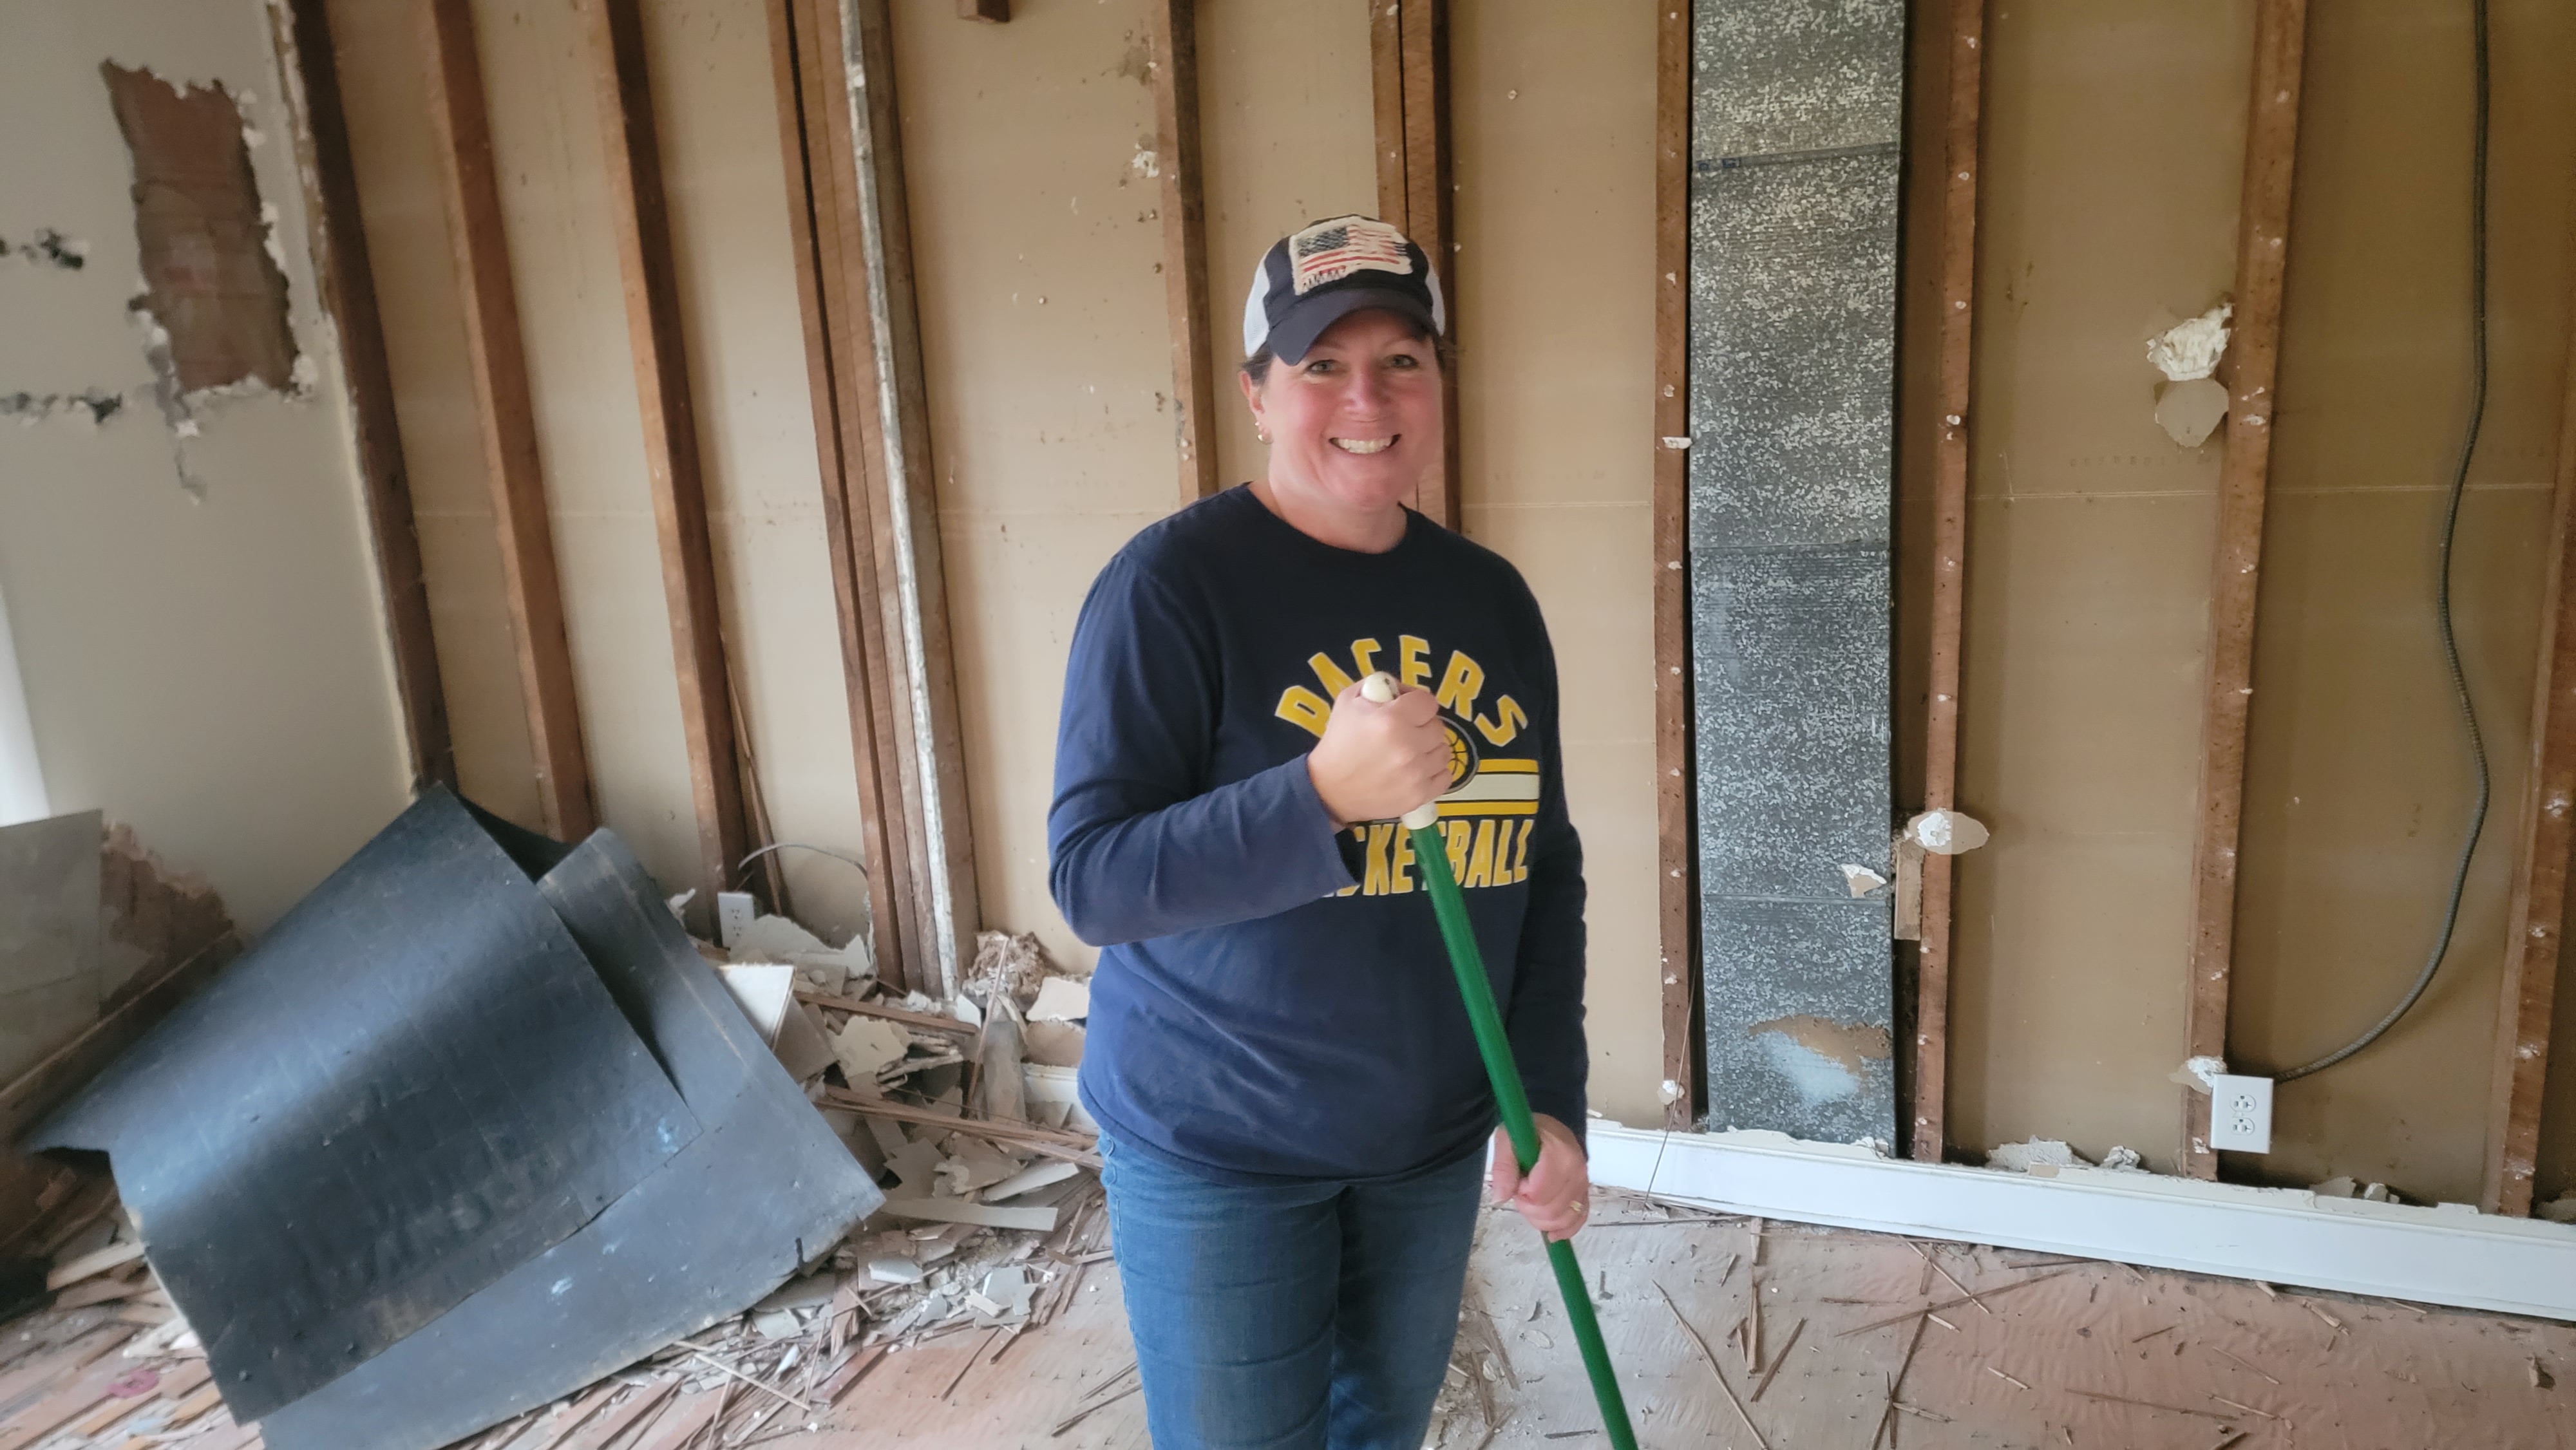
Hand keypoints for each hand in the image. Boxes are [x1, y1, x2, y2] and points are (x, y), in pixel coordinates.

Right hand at [1306, 678, 1448, 826]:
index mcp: (1392, 719)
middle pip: (1438, 727)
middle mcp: (1408, 746)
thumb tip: (1404, 691)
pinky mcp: (1419, 796)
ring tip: (1410, 753)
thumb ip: (1380, 685)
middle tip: (1405, 733)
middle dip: (1423, 726)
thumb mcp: (1349, 700)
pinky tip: (1417, 770)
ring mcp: (1416, 774)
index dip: (1417, 704)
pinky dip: (1434, 772)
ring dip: (1430, 749)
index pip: (1428, 702)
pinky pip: (1445, 777)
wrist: (1328, 789)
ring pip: (1444, 751)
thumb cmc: (1339, 741)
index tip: (1406, 711)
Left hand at [1490, 1113, 1589, 1241]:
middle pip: (1551, 1210)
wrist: (1550, 1130)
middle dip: (1529, 1207)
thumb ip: (1503, 1167)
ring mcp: (1584, 1184)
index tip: (1518, 1179)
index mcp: (1560, 1154)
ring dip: (1541, 1218)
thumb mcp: (1507, 1139)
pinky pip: (1578, 1220)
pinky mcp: (1585, 1195)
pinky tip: (1550, 1232)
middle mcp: (1578, 1171)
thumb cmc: (1529, 1133)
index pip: (1538, 1194)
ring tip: (1532, 1200)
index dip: (1522, 1192)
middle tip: (1521, 1189)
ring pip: (1562, 1219)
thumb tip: (1500, 1197)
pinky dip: (1563, 1229)